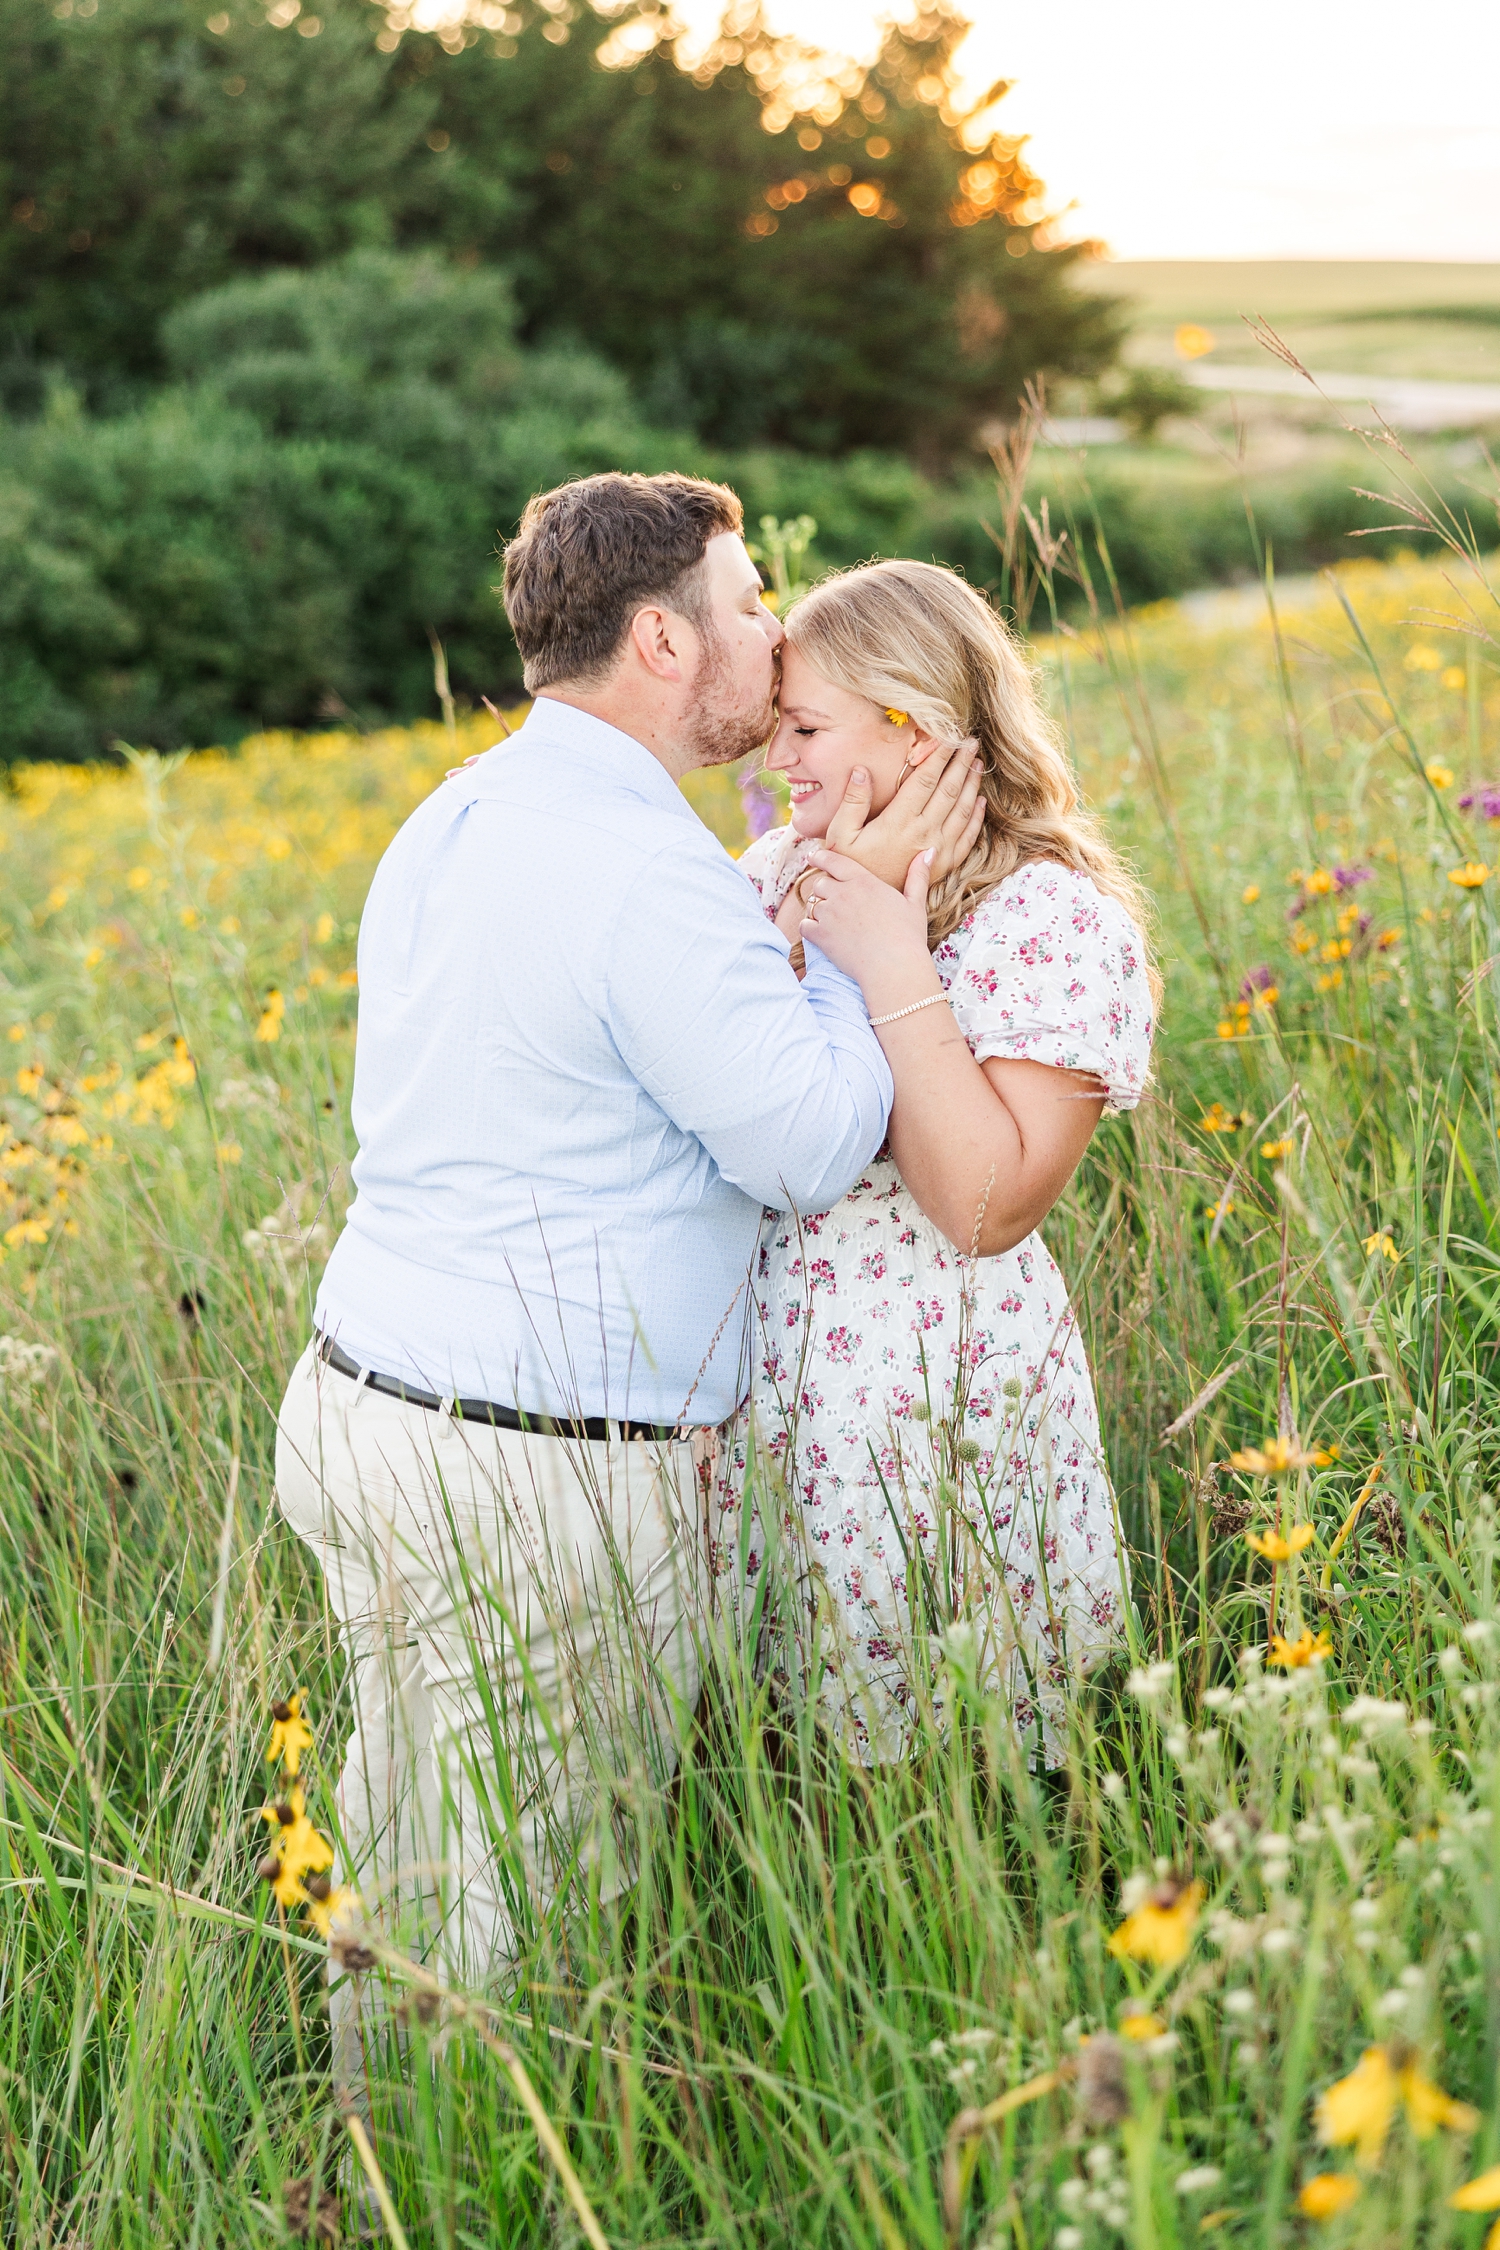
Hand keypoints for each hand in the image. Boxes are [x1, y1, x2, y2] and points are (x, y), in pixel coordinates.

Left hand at [798, 845, 938, 1014]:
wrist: (894, 967)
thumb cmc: (908, 937)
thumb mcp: (916, 903)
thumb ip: (918, 875)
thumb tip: (930, 851)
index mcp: (864, 881)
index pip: (834, 861)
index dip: (821, 857)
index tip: (814, 857)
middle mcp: (843, 893)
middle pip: (820, 883)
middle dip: (824, 889)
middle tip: (832, 899)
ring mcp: (829, 914)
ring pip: (812, 904)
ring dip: (818, 910)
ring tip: (829, 919)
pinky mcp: (821, 935)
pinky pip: (804, 926)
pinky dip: (809, 928)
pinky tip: (820, 934)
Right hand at [827, 737, 983, 890]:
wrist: (866, 907)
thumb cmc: (850, 867)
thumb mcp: (841, 834)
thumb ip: (852, 801)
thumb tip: (861, 770)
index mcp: (899, 821)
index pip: (925, 780)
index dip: (939, 756)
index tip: (948, 737)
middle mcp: (923, 833)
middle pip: (949, 790)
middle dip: (961, 762)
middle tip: (970, 742)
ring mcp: (937, 850)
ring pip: (963, 810)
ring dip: (972, 784)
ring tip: (977, 763)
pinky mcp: (944, 865)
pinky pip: (967, 837)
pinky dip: (977, 817)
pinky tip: (980, 802)